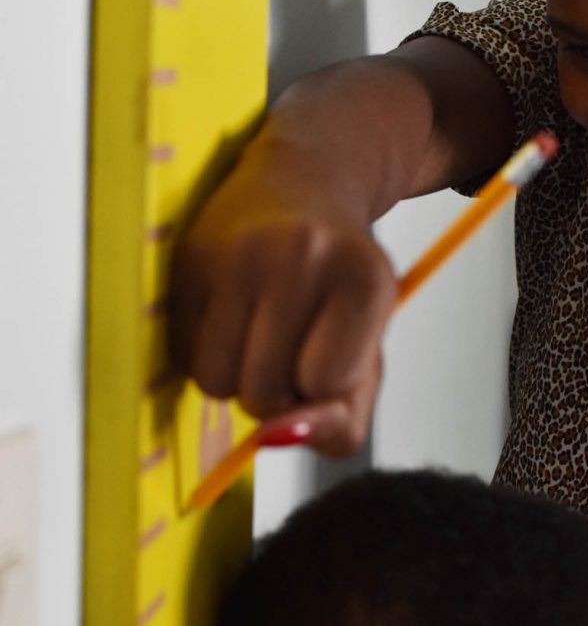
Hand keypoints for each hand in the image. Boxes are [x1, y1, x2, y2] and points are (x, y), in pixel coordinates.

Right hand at [169, 151, 397, 456]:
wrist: (301, 186)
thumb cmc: (337, 285)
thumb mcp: (368, 351)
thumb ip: (343, 421)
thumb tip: (273, 440)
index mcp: (366, 280)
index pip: (327, 385)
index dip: (323, 386)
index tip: (329, 354)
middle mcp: (303, 256)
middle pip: (264, 395)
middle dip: (277, 390)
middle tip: (293, 342)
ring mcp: (239, 253)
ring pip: (216, 383)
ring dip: (236, 376)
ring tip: (261, 328)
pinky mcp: (190, 257)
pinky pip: (182, 357)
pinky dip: (207, 353)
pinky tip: (233, 312)